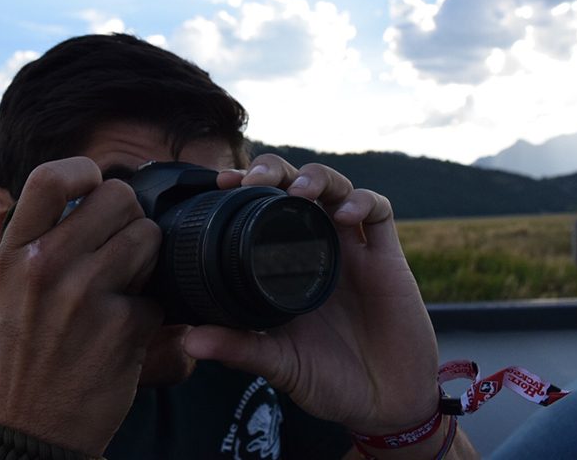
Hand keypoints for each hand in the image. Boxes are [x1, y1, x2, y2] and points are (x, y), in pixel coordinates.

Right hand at [0, 157, 163, 455]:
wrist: (33, 428)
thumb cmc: (26, 351)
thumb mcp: (9, 287)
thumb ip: (41, 238)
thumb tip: (87, 188)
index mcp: (15, 252)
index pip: (52, 176)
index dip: (85, 172)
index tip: (95, 189)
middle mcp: (47, 266)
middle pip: (120, 198)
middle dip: (131, 219)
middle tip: (122, 249)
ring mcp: (87, 295)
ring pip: (149, 236)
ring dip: (148, 260)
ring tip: (126, 288)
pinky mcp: (125, 326)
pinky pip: (160, 292)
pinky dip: (152, 310)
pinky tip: (127, 330)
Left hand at [184, 154, 440, 433]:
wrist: (386, 405)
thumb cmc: (331, 382)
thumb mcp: (280, 364)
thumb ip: (240, 349)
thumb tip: (189, 341)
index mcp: (285, 267)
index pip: (262, 211)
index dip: (243, 190)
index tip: (219, 183)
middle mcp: (316, 250)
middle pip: (296, 187)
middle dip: (276, 170)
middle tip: (255, 180)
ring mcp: (351, 250)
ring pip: (336, 188)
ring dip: (317, 178)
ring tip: (300, 190)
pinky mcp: (387, 258)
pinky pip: (379, 212)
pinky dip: (363, 202)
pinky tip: (346, 214)